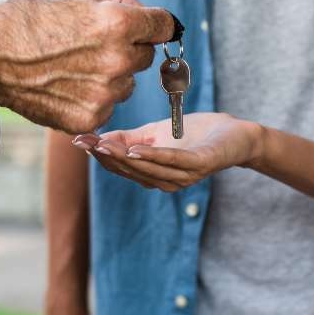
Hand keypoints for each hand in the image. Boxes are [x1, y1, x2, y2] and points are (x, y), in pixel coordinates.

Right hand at [0, 0, 175, 133]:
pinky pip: (107, 106)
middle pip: (146, 57)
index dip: (156, 24)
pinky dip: (93, 98)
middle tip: (92, 45)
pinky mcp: (90, 118)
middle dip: (128, 49)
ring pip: (127, 84)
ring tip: (72, 66)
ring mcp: (104, 94)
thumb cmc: (25, 19)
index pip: (164, 25)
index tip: (151, 27)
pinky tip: (65, 86)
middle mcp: (117, 61)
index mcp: (117, 24)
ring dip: (111, 76)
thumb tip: (146, 12)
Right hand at [72, 112, 262, 191]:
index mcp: (154, 174)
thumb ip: (130, 137)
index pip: (121, 166)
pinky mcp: (200, 165)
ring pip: (148, 169)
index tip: (77, 140)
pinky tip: (136, 148)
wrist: (236, 135)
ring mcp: (184, 176)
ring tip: (103, 146)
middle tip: (84, 142)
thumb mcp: (156, 132)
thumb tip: (99, 138)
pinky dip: (153, 156)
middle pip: (130, 170)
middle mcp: (166, 182)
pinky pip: (172, 162)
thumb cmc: (197, 134)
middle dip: (105, 156)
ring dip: (124, 158)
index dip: (99, 155)